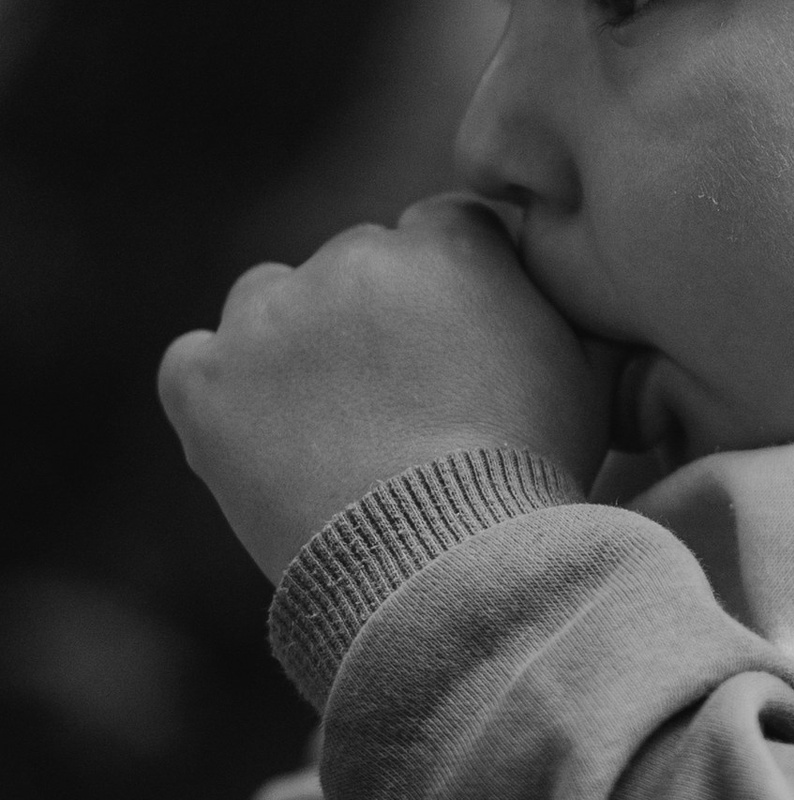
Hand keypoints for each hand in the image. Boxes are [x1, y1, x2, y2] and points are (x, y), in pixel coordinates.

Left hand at [159, 193, 613, 579]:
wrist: (443, 567)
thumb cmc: (531, 479)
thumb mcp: (591, 382)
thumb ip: (572, 313)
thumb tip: (565, 293)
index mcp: (448, 242)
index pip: (440, 231)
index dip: (450, 291)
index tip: (458, 350)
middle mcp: (353, 256)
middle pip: (354, 266)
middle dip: (372, 319)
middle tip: (400, 405)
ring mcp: (269, 316)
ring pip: (269, 303)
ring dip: (291, 347)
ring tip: (331, 433)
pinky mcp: (205, 380)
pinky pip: (195, 366)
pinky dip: (219, 398)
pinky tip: (262, 447)